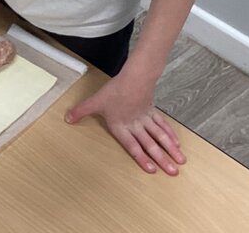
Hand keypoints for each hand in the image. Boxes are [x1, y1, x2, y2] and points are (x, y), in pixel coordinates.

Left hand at [65, 67, 185, 174]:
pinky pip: (163, 126)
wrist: (133, 77)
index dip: (141, 158)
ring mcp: (146, 119)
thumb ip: (81, 111)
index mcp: (121, 126)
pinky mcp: (152, 112)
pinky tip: (177, 144)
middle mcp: (135, 126)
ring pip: (160, 136)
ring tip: (181, 161)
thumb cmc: (114, 90)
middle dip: (162, 159)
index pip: (132, 145)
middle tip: (173, 172)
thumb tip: (67, 119)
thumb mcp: (94, 102)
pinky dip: (170, 135)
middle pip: (150, 144)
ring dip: (170, 149)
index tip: (152, 169)